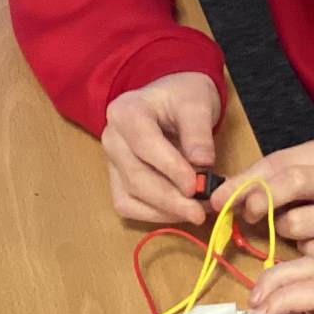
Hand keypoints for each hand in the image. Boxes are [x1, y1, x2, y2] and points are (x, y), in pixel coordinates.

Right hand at [101, 72, 222, 226]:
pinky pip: (128, 205)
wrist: (171, 99)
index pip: (145, 144)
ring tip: (195, 212)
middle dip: (169, 199)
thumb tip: (203, 163)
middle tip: (200, 212)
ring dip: (163, 211)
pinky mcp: (116, 179)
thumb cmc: (183, 98)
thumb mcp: (197, 104)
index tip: (195, 186)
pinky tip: (178, 213)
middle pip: (135, 176)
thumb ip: (198, 132)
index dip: (170, 168)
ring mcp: (111, 161)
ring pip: (129, 196)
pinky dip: (153, 215)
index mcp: (126, 112)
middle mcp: (112, 138)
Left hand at [212, 141, 313, 267]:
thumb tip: (219, 197)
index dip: (245, 181)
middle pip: (295, 181)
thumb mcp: (298, 179)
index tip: (220, 199)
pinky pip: (313, 253)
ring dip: (284, 232)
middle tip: (248, 214)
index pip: (280, 162)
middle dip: (262, 199)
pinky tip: (312, 246)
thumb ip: (260, 182)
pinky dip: (304, 252)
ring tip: (293, 230)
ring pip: (298, 224)